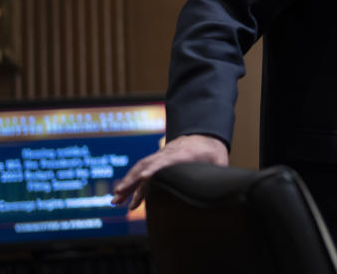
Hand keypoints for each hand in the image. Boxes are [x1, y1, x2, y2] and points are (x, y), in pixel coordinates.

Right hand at [112, 134, 227, 208]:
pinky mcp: (157, 161)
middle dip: (133, 180)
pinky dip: (132, 184)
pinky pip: (141, 171)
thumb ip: (218, 173)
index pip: (167, 161)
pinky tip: (124, 197)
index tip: (145, 178)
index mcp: (184, 153)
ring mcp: (160, 156)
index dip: (156, 169)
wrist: (204, 135)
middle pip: (147, 165)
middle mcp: (167, 154)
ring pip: (140, 169)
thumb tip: (221, 189)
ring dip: (127, 184)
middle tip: (119, 195)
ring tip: (115, 200)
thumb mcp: (219, 160)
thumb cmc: (212, 150)